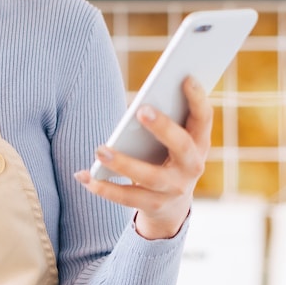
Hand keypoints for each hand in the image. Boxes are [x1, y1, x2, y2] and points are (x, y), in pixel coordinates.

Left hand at [75, 76, 210, 239]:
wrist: (172, 206)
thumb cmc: (167, 157)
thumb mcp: (173, 140)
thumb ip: (165, 121)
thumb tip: (141, 101)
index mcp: (199, 143)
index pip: (203, 119)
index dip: (198, 99)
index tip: (186, 78)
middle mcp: (192, 167)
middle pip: (181, 146)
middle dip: (163, 127)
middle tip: (141, 110)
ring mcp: (173, 189)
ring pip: (148, 177)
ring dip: (123, 163)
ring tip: (100, 150)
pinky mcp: (153, 205)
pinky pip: (125, 197)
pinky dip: (101, 187)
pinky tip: (82, 175)